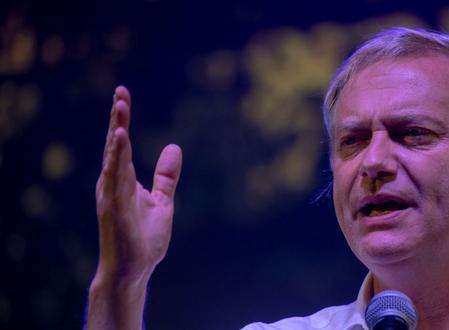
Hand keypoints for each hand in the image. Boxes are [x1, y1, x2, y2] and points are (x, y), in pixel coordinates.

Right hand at [87, 86, 181, 329]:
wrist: (134, 269)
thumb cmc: (143, 237)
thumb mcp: (163, 201)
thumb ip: (166, 176)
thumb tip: (174, 146)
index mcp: (124, 180)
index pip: (124, 144)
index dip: (123, 120)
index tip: (123, 95)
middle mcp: (114, 182)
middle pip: (116, 144)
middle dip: (119, 118)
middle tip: (121, 91)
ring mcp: (112, 193)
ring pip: (114, 156)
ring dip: (117, 130)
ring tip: (121, 106)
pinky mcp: (113, 206)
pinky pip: (115, 177)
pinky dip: (116, 156)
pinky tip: (120, 138)